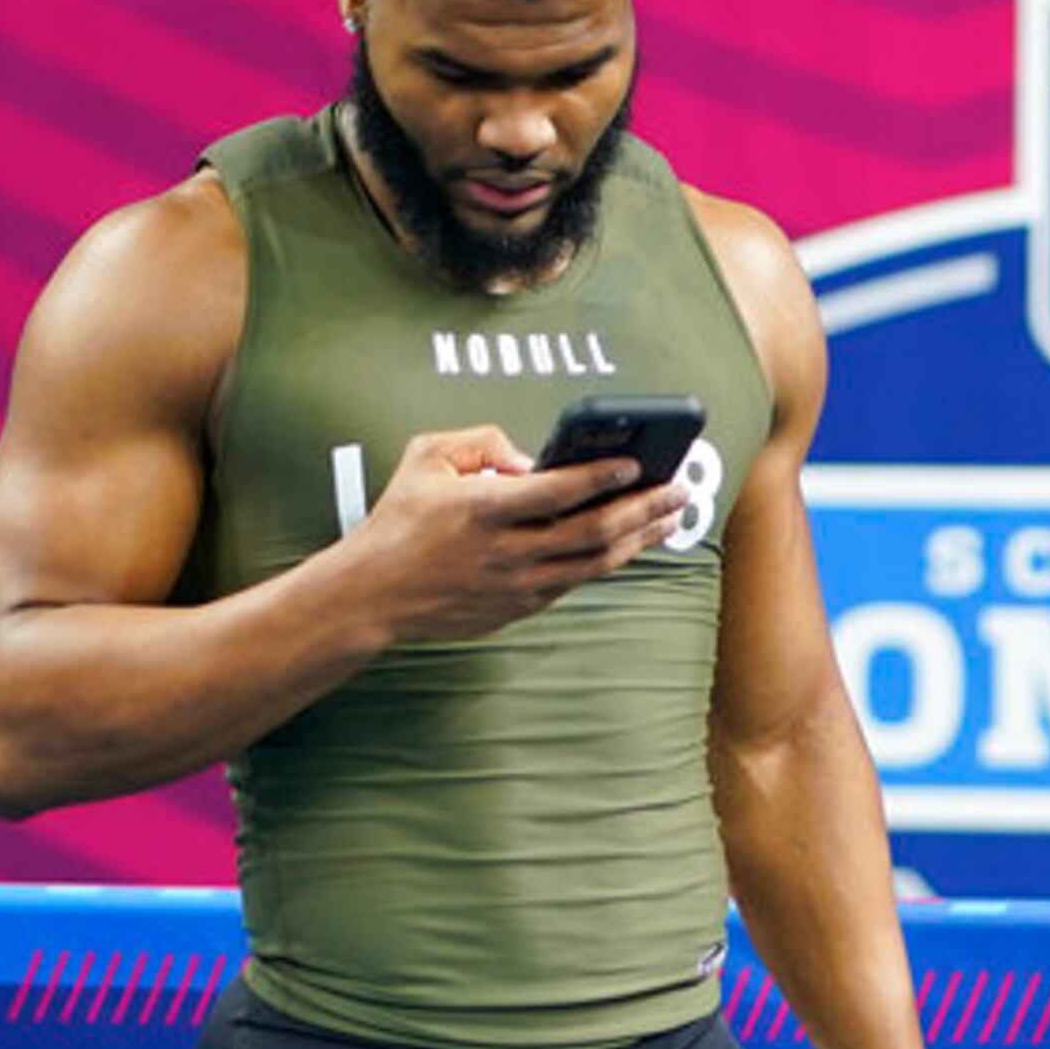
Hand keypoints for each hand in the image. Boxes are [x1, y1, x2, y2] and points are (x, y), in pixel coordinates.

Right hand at [343, 421, 688, 642]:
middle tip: (678, 489)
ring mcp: (516, 585)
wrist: (372, 594)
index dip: (601, 477)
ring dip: (640, 539)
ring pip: (595, 564)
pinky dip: (610, 561)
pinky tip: (632, 542)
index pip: (557, 491)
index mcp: (482, 509)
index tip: (635, 463)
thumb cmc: (398, 520)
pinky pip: (576, 581)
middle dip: (643, 508)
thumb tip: (529, 457)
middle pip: (592, 531)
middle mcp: (506, 551)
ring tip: (671, 517)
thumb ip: (480, 441)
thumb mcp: (426, 456)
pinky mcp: (519, 607)